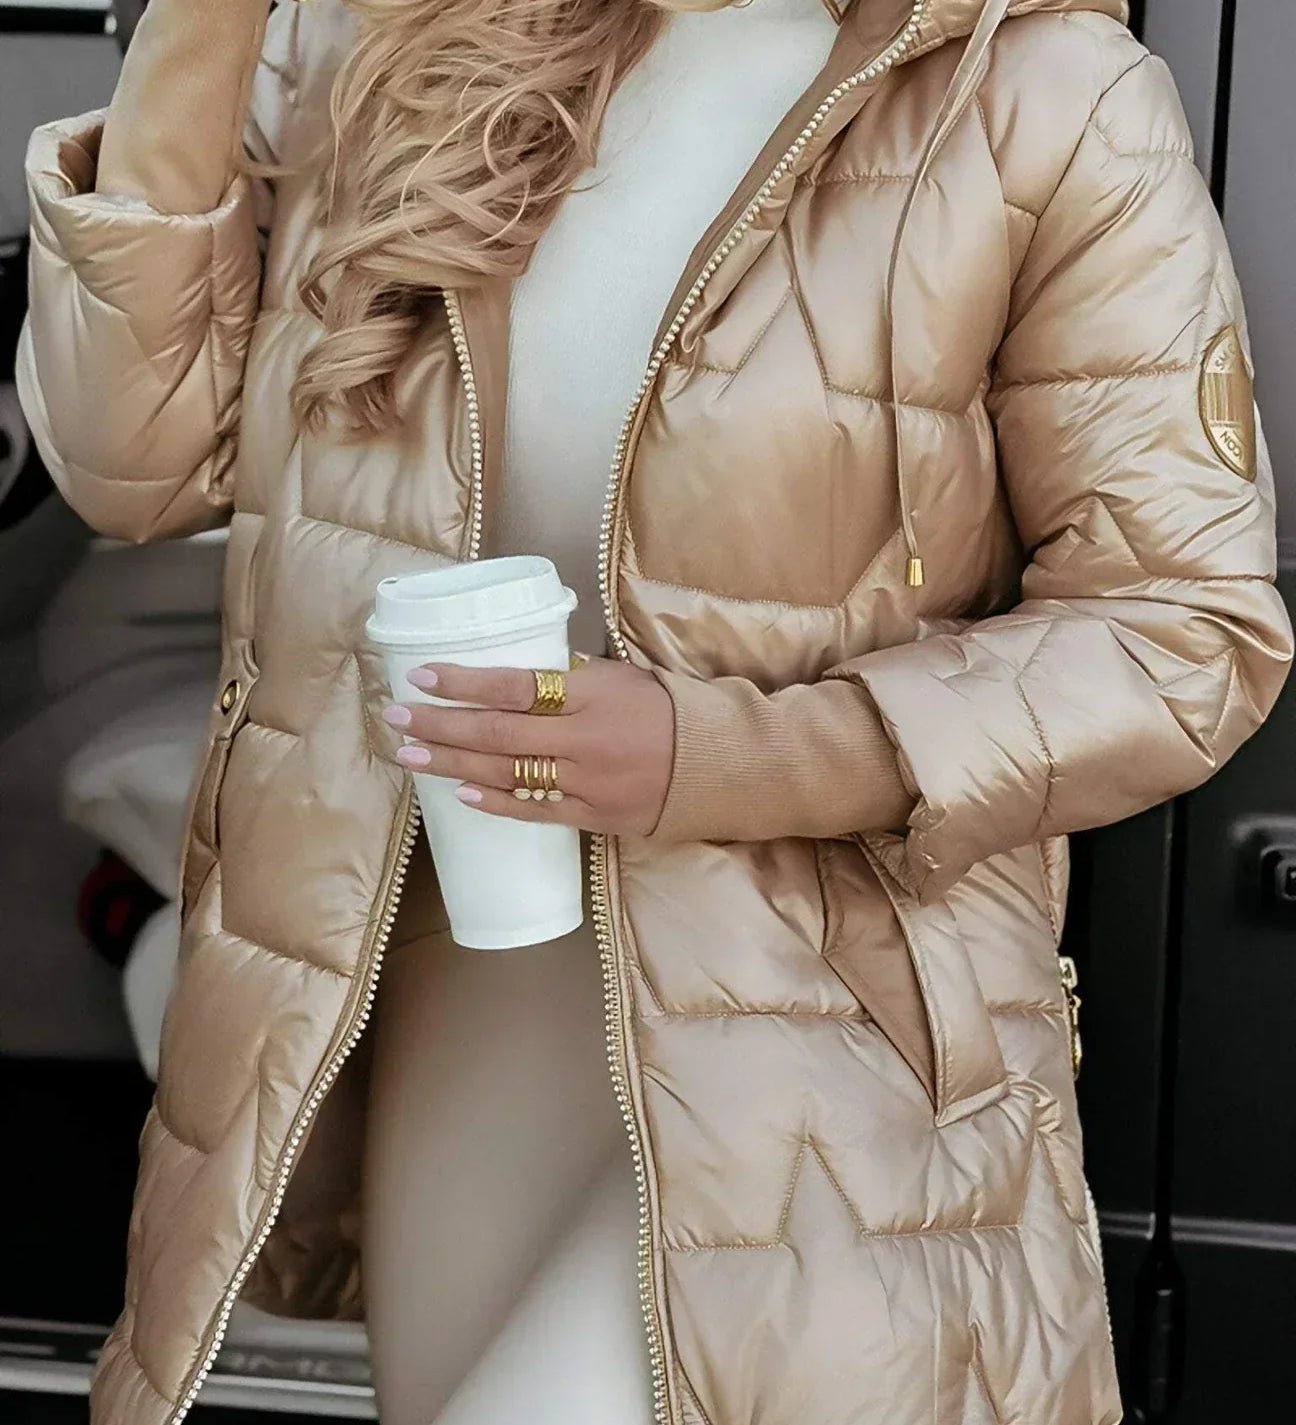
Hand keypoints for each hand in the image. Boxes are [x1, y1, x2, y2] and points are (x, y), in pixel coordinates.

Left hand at [380, 655, 674, 836]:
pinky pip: (535, 811)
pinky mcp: (594, 817)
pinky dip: (495, 802)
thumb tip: (512, 676)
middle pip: (496, 732)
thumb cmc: (665, 709)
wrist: (718, 764)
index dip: (463, 682)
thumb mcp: (621, 676)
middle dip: (439, 724)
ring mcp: (586, 782)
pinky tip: (459, 793)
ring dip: (453, 763)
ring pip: (505, 773)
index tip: (422, 676)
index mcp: (590, 694)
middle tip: (395, 718)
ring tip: (412, 754)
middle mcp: (582, 739)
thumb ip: (569, 677)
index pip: (513, 685)